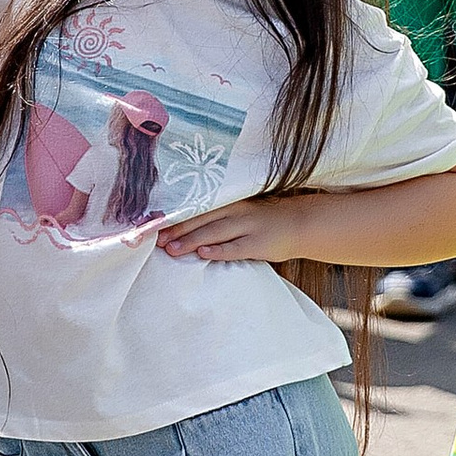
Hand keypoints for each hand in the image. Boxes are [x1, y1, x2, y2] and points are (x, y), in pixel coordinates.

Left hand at [156, 191, 309, 266]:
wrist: (299, 224)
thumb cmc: (263, 220)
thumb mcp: (240, 212)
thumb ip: (218, 216)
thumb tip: (185, 227)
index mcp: (229, 202)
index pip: (198, 208)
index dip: (176, 217)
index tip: (156, 225)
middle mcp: (236, 211)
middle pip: (202, 220)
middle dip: (178, 230)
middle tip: (157, 240)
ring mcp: (248, 227)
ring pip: (215, 233)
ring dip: (191, 241)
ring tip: (172, 250)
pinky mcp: (258, 244)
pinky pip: (235, 248)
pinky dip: (219, 250)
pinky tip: (204, 253)